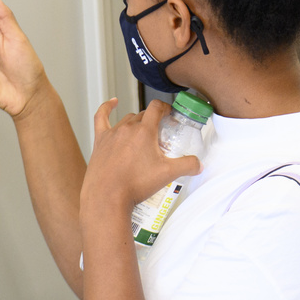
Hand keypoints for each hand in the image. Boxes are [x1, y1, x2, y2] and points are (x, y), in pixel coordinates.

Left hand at [81, 99, 201, 213]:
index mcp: (144, 131)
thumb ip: (187, 166)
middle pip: (143, 115)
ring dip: (137, 123)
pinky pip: (101, 118)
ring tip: (143, 134)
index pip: (156, 108)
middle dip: (154, 120)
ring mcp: (112, 134)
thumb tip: (198, 164)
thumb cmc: (135, 184)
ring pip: (127, 119)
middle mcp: (127, 128)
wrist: (107, 197)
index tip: (170, 113)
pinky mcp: (100, 141)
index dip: (165, 108)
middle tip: (160, 133)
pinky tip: (112, 103)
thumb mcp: (168, 174)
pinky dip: (107, 108)